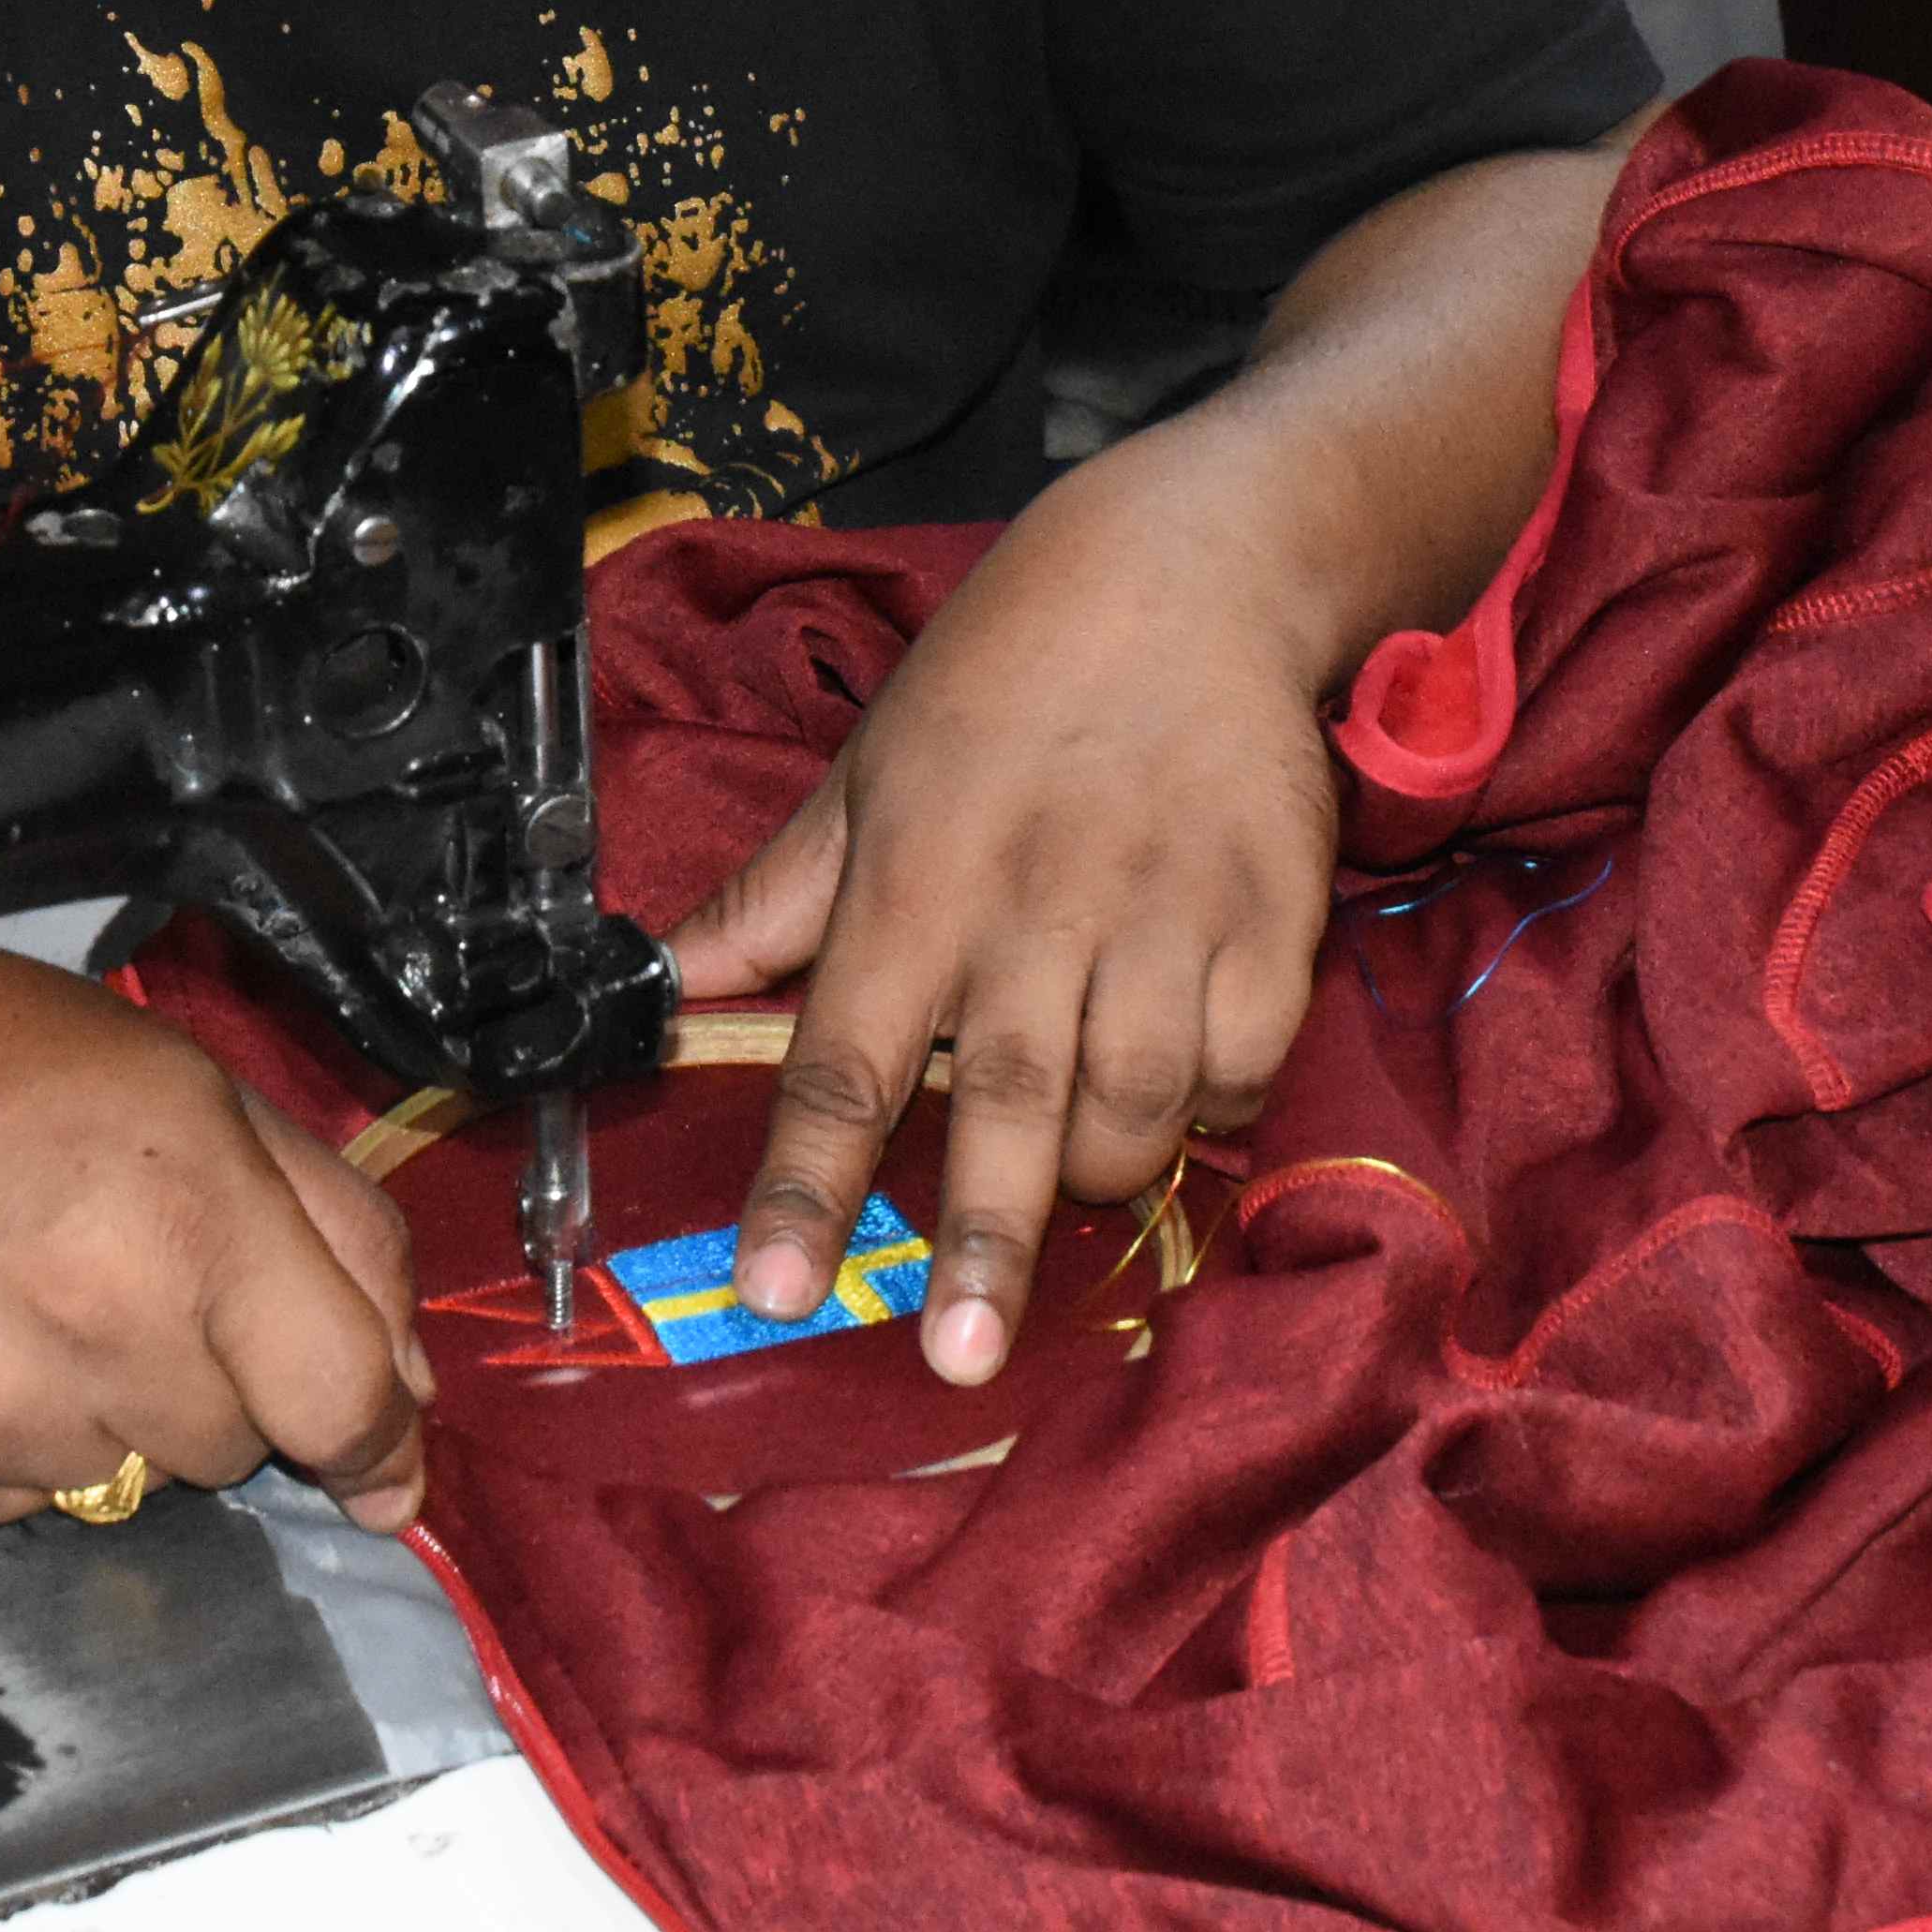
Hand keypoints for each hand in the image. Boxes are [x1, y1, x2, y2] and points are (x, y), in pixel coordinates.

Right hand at [0, 949, 433, 1529]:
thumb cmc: (10, 1065)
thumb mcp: (208, 1095)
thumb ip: (340, 1237)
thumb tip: (410, 1399)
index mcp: (195, 1220)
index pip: (340, 1404)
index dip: (378, 1445)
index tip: (379, 1464)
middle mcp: (96, 1332)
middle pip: (231, 1453)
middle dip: (213, 1385)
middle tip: (136, 1281)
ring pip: (123, 1485)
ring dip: (108, 1416)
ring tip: (35, 1299)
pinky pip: (9, 1502)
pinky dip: (7, 1440)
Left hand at [667, 466, 1341, 1388]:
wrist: (1191, 570)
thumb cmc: (1003, 678)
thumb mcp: (864, 773)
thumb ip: (773, 900)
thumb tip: (660, 991)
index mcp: (913, 881)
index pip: (841, 1059)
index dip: (805, 1187)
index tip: (772, 1292)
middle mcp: (1033, 908)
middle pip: (1001, 1106)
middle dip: (981, 1242)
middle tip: (962, 1361)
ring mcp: (1161, 915)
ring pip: (1131, 1108)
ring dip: (1098, 1169)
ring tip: (1072, 1174)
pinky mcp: (1270, 918)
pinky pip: (1237, 1068)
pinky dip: (1206, 1103)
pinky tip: (1176, 1077)